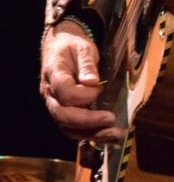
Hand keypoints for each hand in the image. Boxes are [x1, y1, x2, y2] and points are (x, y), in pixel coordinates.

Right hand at [40, 22, 123, 142]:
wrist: (59, 46)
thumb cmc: (72, 46)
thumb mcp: (83, 47)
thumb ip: (87, 64)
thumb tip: (93, 82)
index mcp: (54, 74)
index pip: (64, 92)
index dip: (83, 95)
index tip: (100, 89)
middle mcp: (50, 94)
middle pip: (63, 115)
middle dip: (88, 121)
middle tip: (111, 120)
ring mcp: (55, 104)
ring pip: (66, 126)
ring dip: (90, 133)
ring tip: (113, 135)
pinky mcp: (63, 110)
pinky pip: (71, 128)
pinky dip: (88, 134)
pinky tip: (105, 135)